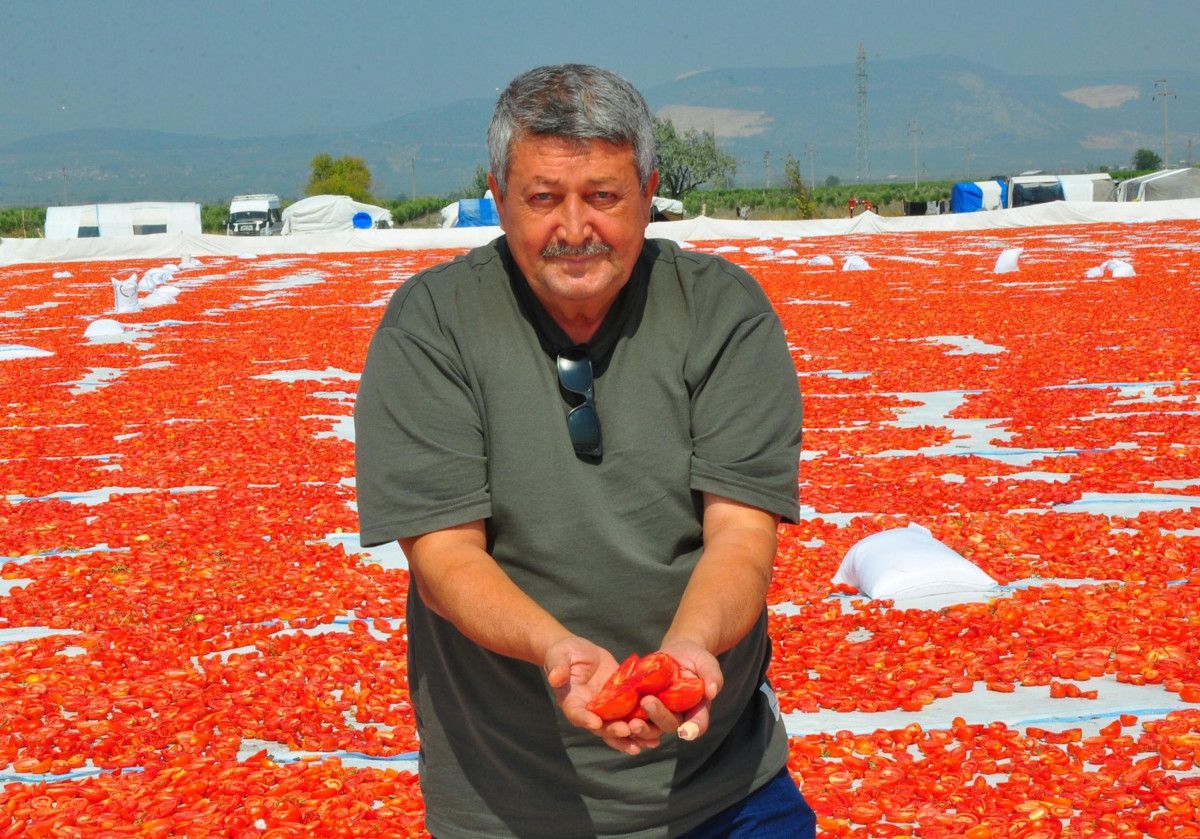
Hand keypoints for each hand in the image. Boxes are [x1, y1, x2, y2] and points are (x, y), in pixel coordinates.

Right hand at [543, 638, 669, 755]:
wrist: (577, 652)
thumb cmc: (564, 653)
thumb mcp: (559, 657)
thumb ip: (558, 668)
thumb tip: (555, 678)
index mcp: (572, 702)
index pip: (577, 714)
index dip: (585, 719)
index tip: (595, 723)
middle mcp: (589, 711)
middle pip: (601, 728)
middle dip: (614, 731)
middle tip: (627, 731)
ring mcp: (605, 709)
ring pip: (618, 729)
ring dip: (632, 738)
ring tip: (648, 744)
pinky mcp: (620, 703)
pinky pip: (630, 717)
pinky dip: (642, 727)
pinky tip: (657, 736)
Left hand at [630, 640, 721, 742]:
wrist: (677, 653)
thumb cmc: (696, 659)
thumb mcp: (707, 662)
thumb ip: (712, 676)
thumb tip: (712, 690)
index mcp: (696, 710)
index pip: (697, 724)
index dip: (693, 729)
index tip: (686, 731)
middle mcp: (677, 716)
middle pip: (669, 725)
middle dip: (658, 717)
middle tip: (648, 702)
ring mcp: (658, 713)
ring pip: (650, 728)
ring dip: (641, 727)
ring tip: (631, 719)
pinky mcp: (641, 707)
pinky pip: (633, 717)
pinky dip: (626, 720)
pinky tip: (617, 715)